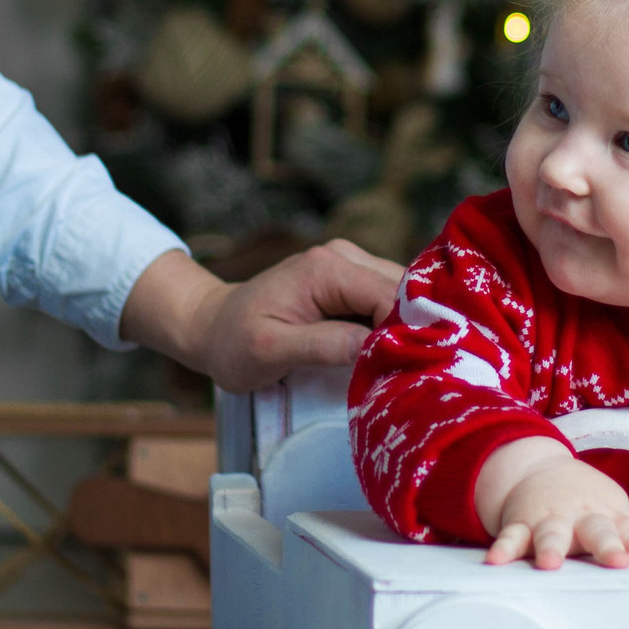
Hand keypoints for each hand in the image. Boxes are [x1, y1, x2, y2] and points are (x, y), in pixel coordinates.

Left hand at [118, 242, 400, 393]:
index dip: (407, 331)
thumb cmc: (234, 343)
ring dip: (406, 328)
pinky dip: (393, 326)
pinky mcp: (349, 281)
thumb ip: (322, 345)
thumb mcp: (270, 350)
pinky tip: (390, 353)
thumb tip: (375, 346)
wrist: (211, 326)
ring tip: (404, 366)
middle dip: (414, 329)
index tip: (414, 369)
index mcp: (326, 268)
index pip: (390, 296)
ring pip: (400, 295)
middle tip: (416, 372)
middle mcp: (343, 256)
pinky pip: (386, 301)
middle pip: (403, 291)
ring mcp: (348, 265)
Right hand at [476, 436, 628, 569]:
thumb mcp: (611, 508)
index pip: (627, 529)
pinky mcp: (520, 524)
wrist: (537, 467)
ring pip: (551, 534)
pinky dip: (503, 549)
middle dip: (605, 546)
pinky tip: (495, 562)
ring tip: (550, 564)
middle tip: (617, 561)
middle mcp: (578, 516)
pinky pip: (510, 537)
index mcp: (605, 514)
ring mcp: (548, 519)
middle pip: (595, 531)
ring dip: (551, 548)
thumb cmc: (583, 498)